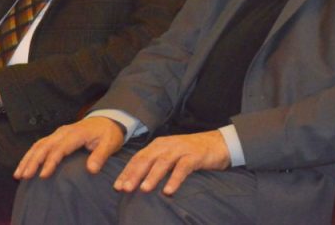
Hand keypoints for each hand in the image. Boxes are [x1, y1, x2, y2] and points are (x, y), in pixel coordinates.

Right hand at [14, 116, 124, 179]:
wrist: (109, 119)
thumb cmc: (109, 134)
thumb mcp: (110, 144)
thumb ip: (100, 156)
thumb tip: (91, 170)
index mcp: (76, 134)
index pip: (60, 149)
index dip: (50, 162)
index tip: (42, 176)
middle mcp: (64, 131)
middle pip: (44, 146)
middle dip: (32, 161)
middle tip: (23, 176)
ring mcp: (59, 132)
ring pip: (39, 144)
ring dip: (28, 158)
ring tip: (18, 174)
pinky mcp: (57, 135)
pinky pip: (41, 144)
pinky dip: (31, 154)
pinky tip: (25, 165)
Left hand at [113, 130, 229, 195]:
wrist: (217, 143)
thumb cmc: (190, 152)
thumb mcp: (170, 155)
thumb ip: (156, 163)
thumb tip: (138, 181)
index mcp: (158, 145)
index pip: (138, 158)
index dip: (127, 172)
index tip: (117, 186)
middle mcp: (166, 145)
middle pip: (146, 159)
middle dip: (134, 174)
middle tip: (125, 189)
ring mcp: (180, 150)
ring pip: (162, 163)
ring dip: (152, 176)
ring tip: (143, 189)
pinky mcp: (194, 156)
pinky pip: (182, 168)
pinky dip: (174, 179)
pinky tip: (169, 191)